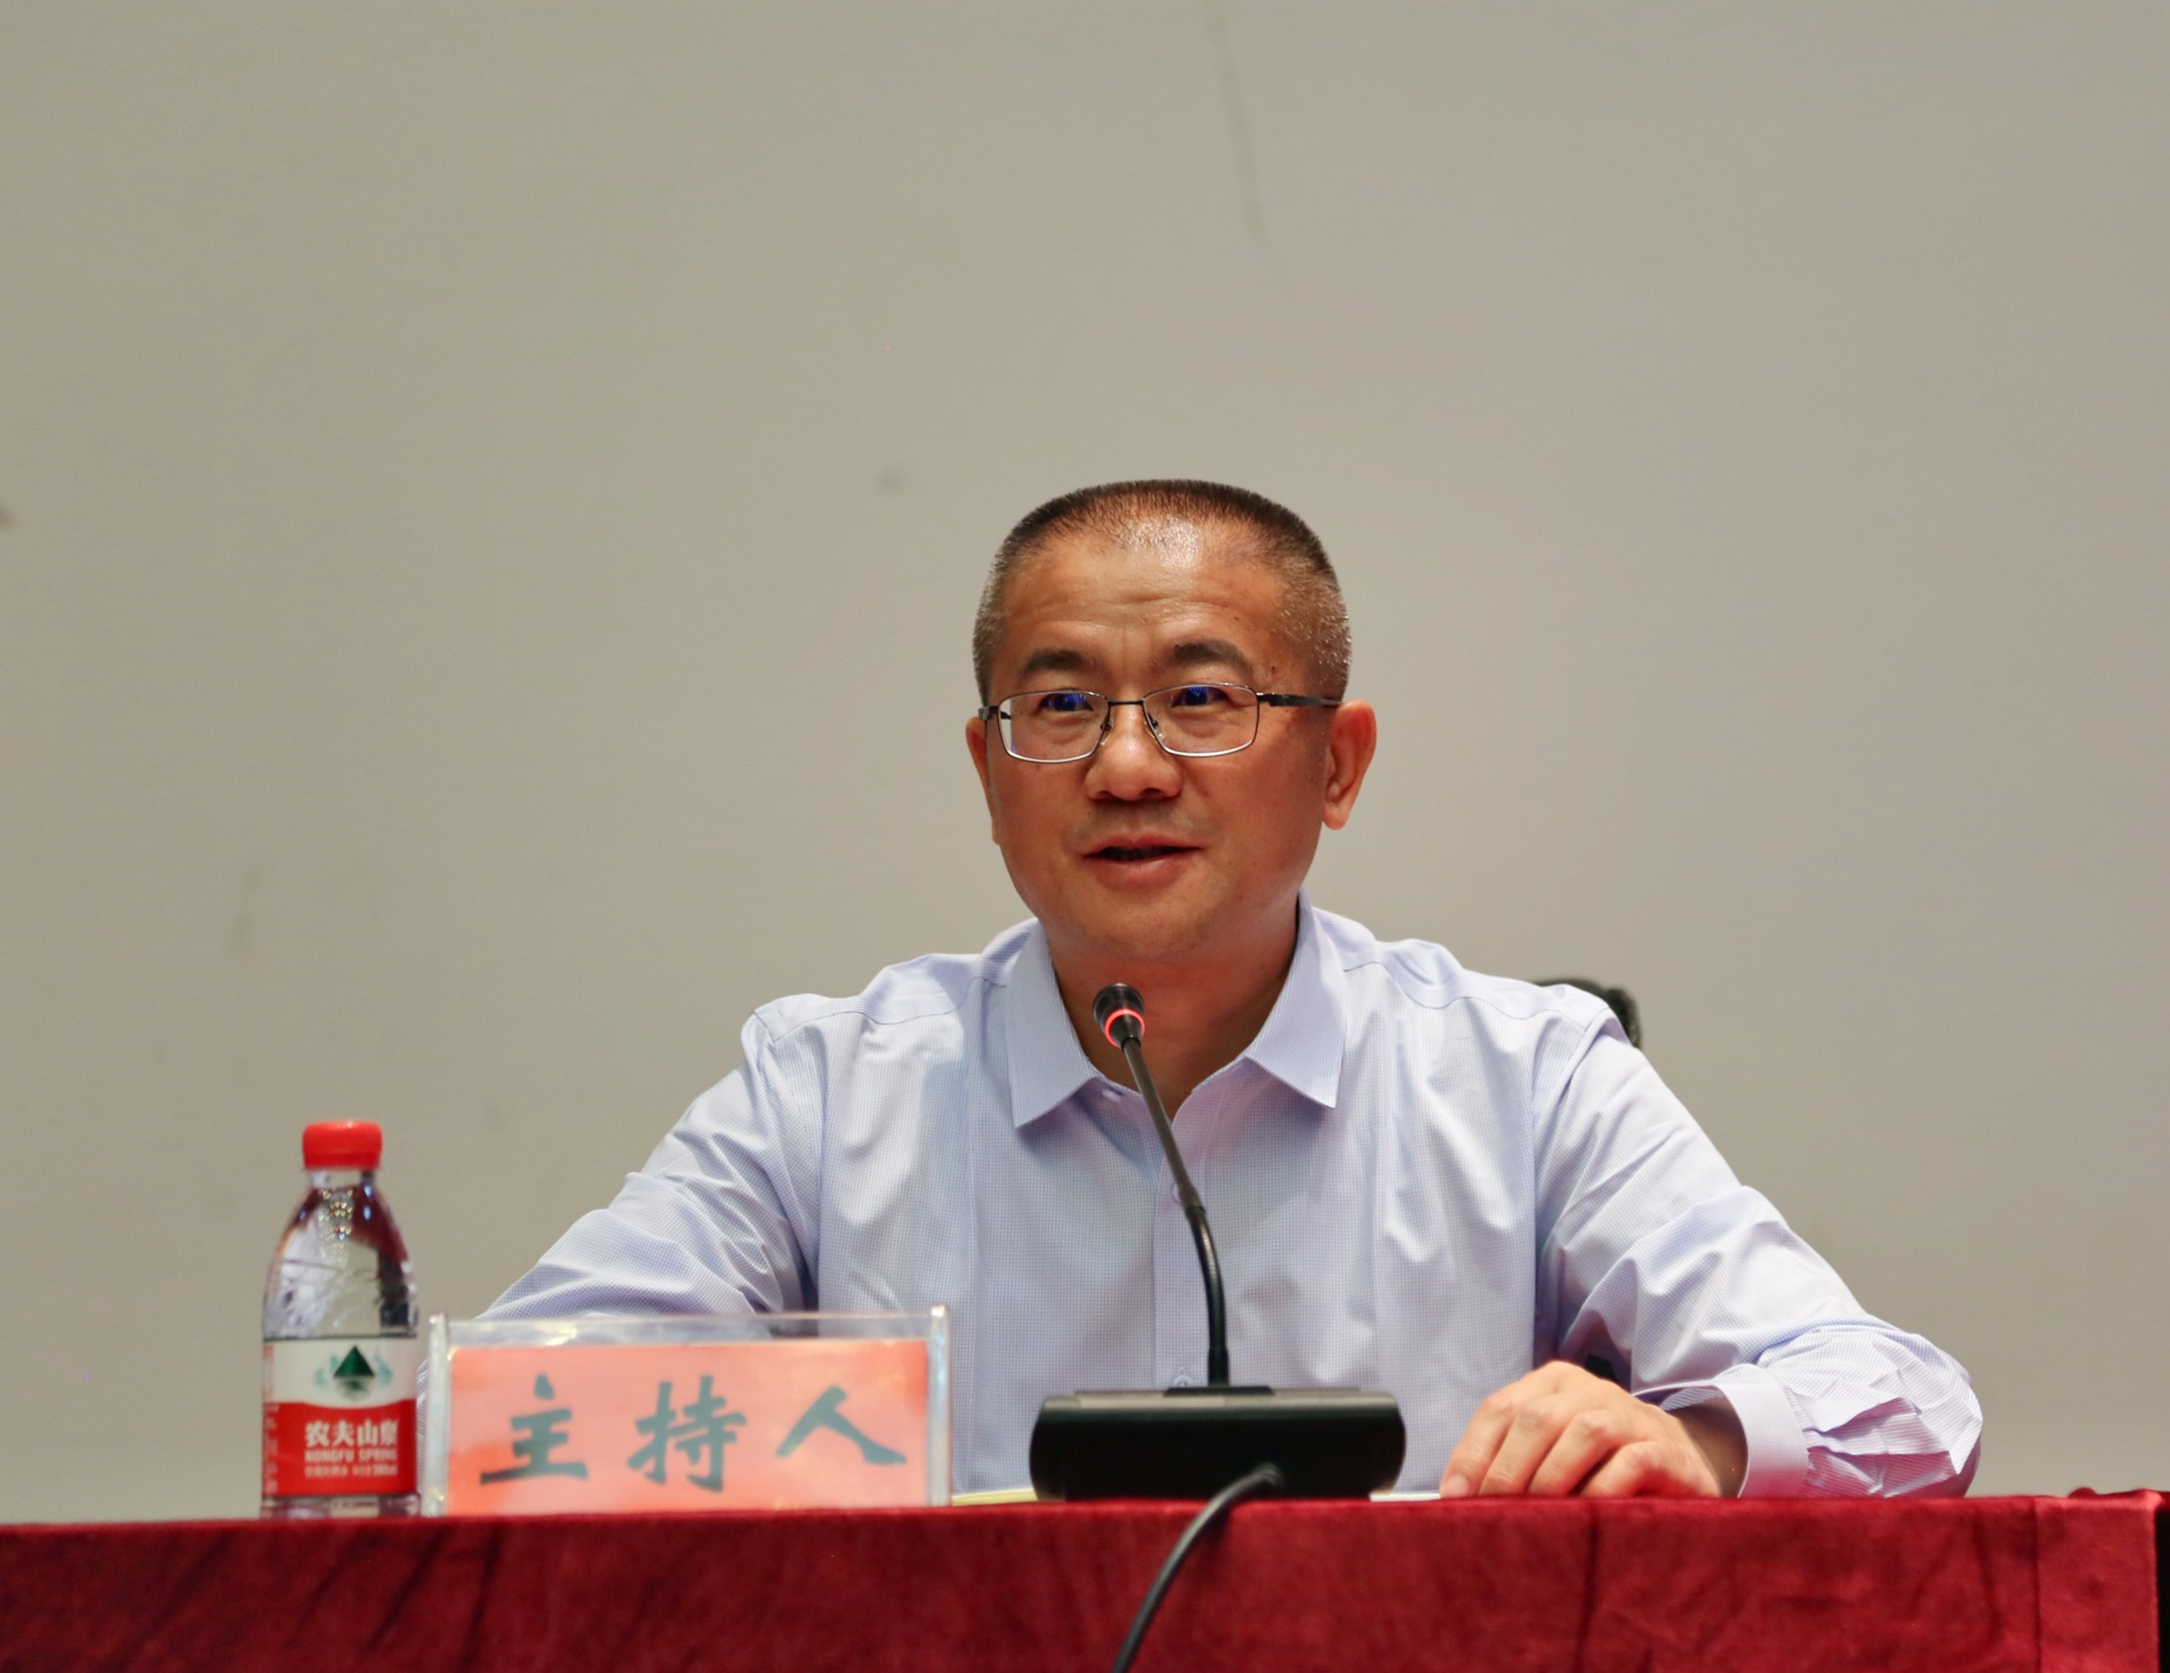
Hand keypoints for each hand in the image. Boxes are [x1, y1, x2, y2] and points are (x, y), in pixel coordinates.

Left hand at [1440, 1362, 1742, 1498]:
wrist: (1681, 1465)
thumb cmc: (1601, 1464)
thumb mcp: (1552, 1453)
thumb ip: (1511, 1461)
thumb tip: (1458, 1496)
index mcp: (1553, 1384)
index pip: (1500, 1408)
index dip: (1473, 1452)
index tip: (1455, 1496)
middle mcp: (1590, 1390)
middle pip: (1536, 1419)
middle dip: (1507, 1470)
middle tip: (1491, 1514)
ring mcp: (1631, 1415)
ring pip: (1583, 1432)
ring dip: (1551, 1478)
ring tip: (1534, 1518)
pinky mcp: (1666, 1449)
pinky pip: (1632, 1462)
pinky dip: (1603, 1490)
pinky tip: (1586, 1515)